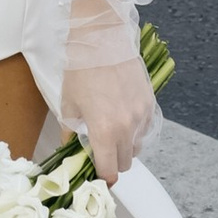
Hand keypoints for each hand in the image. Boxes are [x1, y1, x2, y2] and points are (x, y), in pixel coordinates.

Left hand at [70, 52, 158, 186]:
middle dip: (112, 162)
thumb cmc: (81, 70)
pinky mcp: (150, 104)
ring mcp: (141, 116)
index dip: (102, 177)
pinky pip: (144, 129)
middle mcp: (126, 128)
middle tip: (99, 150)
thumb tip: (71, 149)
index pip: (109, 171)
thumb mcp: (68, 104)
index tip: (96, 175)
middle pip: (125, 164)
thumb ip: (70, 132)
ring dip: (125, 147)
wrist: (102, 39)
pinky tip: (122, 116)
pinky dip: (135, 130)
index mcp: (103, 131)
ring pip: (137, 147)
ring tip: (111, 130)